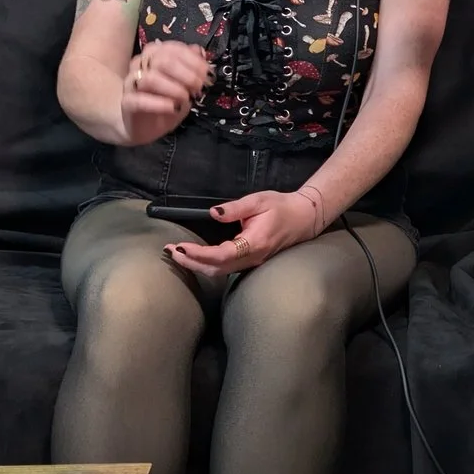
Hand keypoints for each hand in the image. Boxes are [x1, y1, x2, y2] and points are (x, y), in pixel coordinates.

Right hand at [119, 39, 209, 143]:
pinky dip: (159, 104)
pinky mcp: (127, 103)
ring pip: (150, 78)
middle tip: (199, 88)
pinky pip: (139, 100)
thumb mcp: (184, 84)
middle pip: (163, 60)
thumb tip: (199, 51)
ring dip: (174, 89)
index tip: (207, 75)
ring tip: (186, 99)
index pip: (173, 49)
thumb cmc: (165, 101)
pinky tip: (173, 108)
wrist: (142, 126)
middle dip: (187, 74)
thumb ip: (191, 66)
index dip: (194, 61)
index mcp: (154, 55)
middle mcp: (140, 64)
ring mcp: (131, 83)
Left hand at [163, 187, 328, 279]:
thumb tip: (213, 213)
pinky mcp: (249, 261)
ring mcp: (251, 262)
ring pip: (219, 272)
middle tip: (170, 251)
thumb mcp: (258, 201)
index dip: (198, 253)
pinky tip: (195, 257)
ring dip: (196, 265)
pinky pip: (225, 268)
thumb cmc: (281, 206)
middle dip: (190, 262)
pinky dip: (206, 265)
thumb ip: (234, 208)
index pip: (220, 255)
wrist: (304, 218)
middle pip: (216, 269)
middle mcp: (251, 257)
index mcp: (253, 242)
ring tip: (177, 254)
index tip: (180, 245)